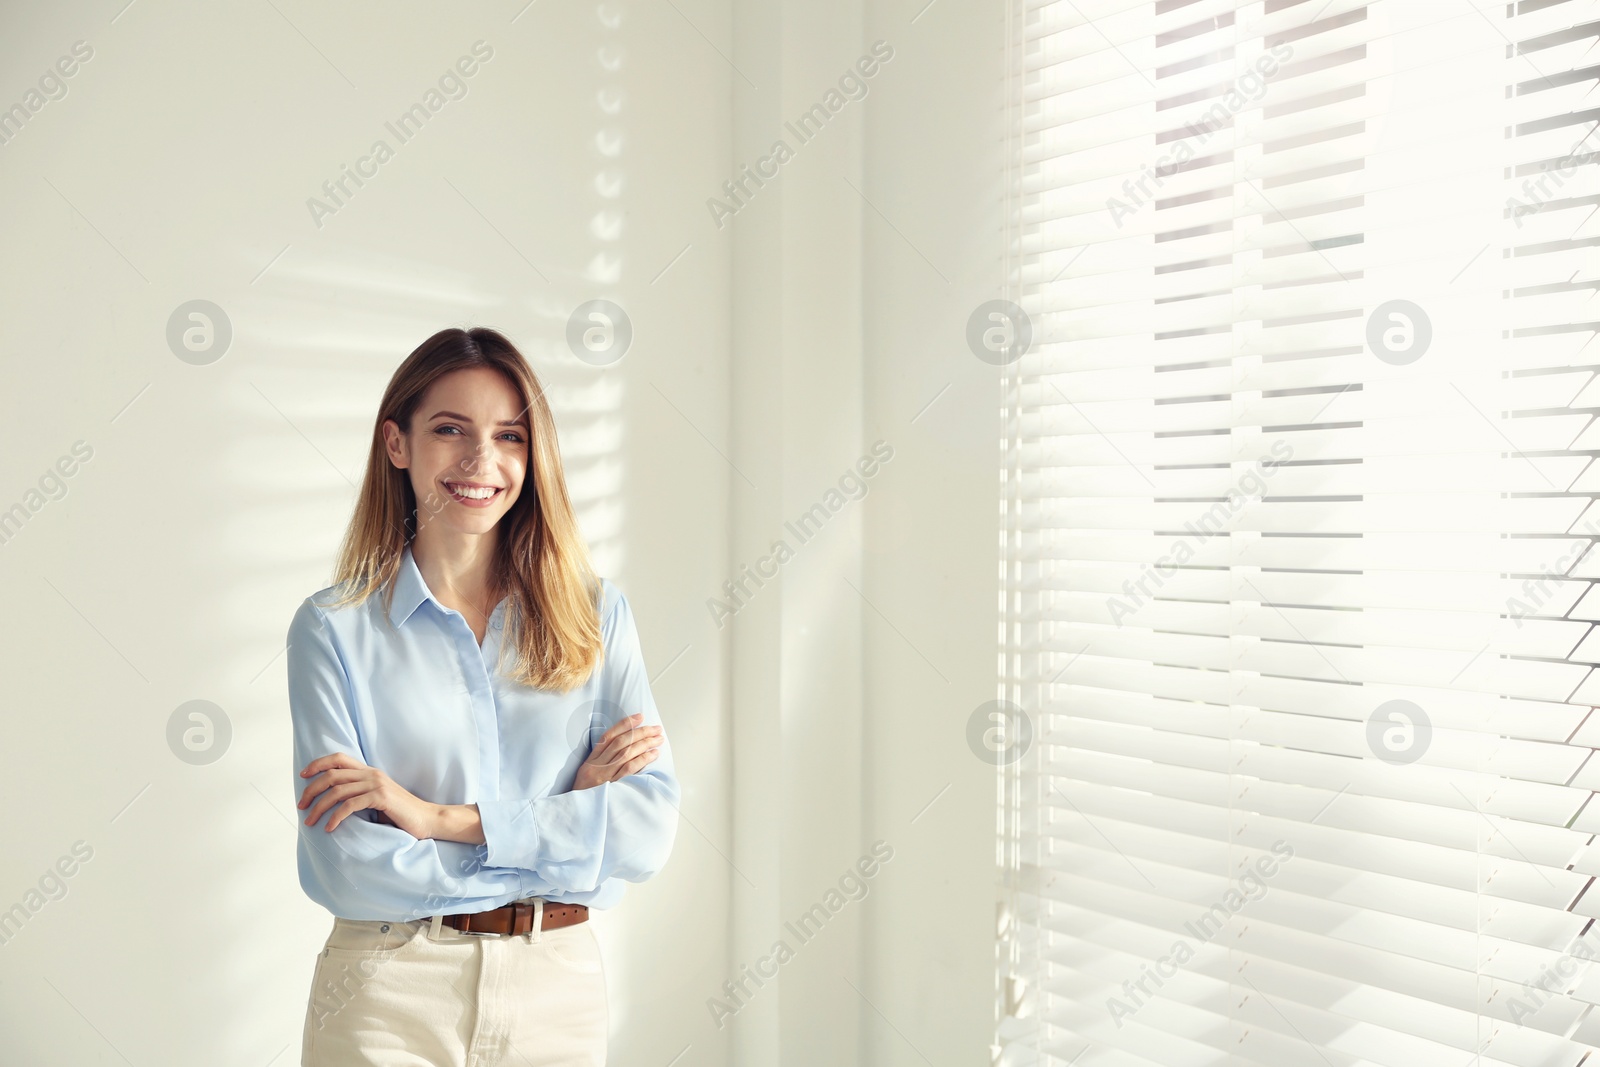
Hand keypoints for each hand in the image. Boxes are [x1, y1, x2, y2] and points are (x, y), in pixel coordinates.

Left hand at [297, 752, 439, 838]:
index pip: (338, 758)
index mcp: (369, 771)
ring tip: (310, 821)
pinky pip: (350, 805)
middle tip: (301, 806)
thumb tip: (332, 802)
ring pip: (337, 791)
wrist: (427, 819)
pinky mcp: (381, 798)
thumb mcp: (376, 800)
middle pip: (332, 774)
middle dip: (311, 790)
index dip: (318, 764)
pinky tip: (330, 828)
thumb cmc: (400, 814)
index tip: (303, 776)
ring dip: (319, 807)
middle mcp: (372, 774)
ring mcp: (377, 784)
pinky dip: (336, 817)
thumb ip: (359, 795)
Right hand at [573, 713, 663, 790]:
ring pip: (626, 753)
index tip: (639, 717)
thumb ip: (601, 761)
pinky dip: (642, 760)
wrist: (576, 813)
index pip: (609, 736)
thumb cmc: (584, 795)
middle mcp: (597, 765)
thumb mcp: (587, 775)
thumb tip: (623, 748)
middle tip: (656, 728)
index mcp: (591, 760)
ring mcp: (604, 776)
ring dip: (645, 744)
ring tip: (659, 739)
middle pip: (621, 743)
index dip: (624, 724)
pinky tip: (653, 755)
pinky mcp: (612, 786)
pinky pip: (628, 769)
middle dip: (640, 732)